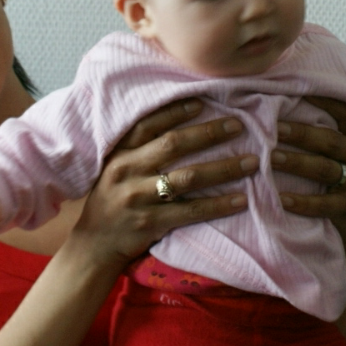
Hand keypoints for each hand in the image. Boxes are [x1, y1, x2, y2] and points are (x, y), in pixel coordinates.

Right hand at [67, 98, 256, 269]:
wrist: (94, 244)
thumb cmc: (113, 199)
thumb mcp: (115, 168)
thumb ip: (139, 148)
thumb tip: (182, 122)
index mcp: (119, 153)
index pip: (148, 124)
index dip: (176, 111)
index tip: (203, 101)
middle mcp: (127, 171)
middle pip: (173, 145)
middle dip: (208, 133)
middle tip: (238, 125)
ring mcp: (139, 197)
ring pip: (188, 178)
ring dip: (223, 168)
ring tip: (252, 162)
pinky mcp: (151, 223)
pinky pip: (191, 211)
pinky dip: (218, 205)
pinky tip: (241, 200)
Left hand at [273, 96, 345, 342]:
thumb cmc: (332, 179)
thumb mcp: (333, 153)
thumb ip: (318, 130)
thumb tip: (279, 100)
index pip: (345, 112)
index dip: (324, 99)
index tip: (295, 87)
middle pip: (329, 140)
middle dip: (298, 133)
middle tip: (270, 126)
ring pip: (324, 169)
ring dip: (295, 162)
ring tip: (269, 158)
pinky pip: (324, 204)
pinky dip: (300, 201)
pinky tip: (279, 198)